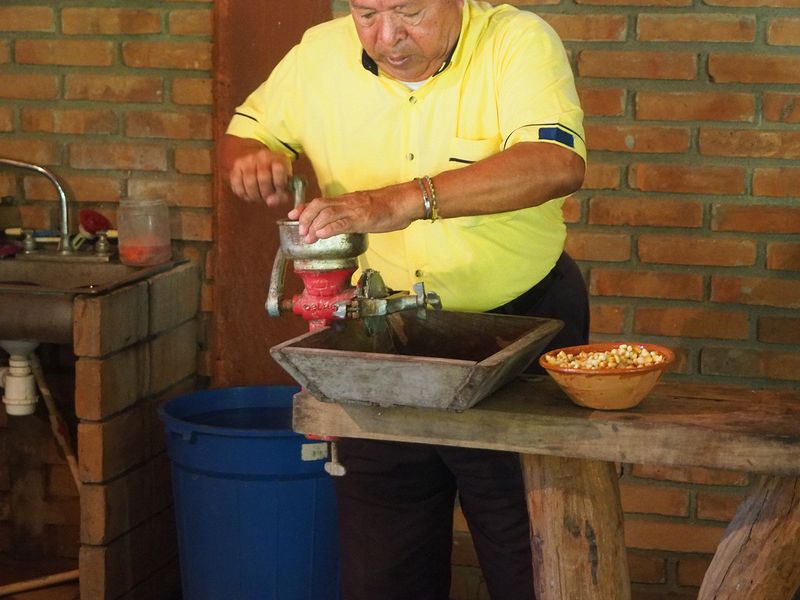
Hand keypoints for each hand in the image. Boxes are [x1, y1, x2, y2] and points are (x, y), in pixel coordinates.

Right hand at [220, 134, 291, 206]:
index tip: (279, 192)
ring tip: (259, 196)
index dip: (279, 185)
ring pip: (249, 183)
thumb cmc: (277, 178)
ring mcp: (247, 160)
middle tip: (267, 197)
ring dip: (255, 196)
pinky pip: (237, 186)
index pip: (279, 169)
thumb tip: (270, 202)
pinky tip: (249, 195)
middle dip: (266, 194)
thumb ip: (282, 196)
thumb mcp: (285, 186)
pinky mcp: (236, 167)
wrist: (262, 165)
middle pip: (263, 179)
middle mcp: (262, 156)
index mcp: (278, 158)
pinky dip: (244, 194)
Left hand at [287, 183, 419, 242]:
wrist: (405, 202)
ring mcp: (354, 210)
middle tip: (300, 231)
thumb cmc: (390, 206)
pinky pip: (342, 222)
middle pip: (319, 205)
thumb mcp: (366, 209)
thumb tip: (343, 224)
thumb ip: (353, 215)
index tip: (292, 215)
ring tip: (307, 237)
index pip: (321, 201)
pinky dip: (329, 229)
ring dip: (314, 225)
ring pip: (327, 213)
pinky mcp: (362, 218)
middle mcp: (348, 202)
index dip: (304, 208)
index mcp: (347, 200)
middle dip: (305, 217)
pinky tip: (321, 235)